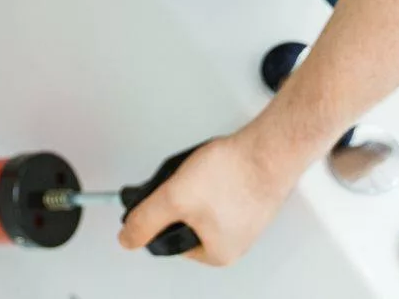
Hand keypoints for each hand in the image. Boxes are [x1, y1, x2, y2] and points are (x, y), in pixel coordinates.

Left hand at [117, 132, 300, 265]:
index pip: (168, 242)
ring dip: (194, 184)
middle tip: (186, 178)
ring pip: (201, 203)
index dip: (157, 216)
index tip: (160, 195)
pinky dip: (213, 176)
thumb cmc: (235, 173)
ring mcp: (245, 219)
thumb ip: (145, 220)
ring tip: (203, 168)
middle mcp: (234, 242)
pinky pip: (220, 190)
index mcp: (216, 253)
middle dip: (178, 197)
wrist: (271, 146)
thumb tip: (127, 239)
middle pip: (184, 221)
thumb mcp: (174, 198)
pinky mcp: (250, 197)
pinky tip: (217, 165)